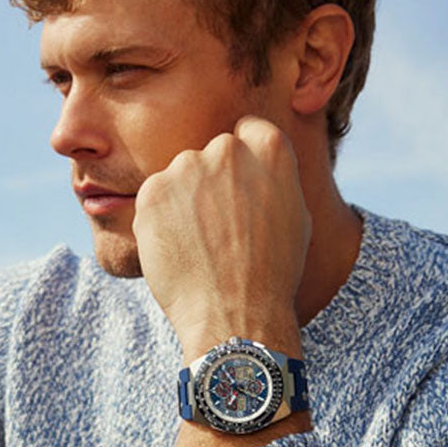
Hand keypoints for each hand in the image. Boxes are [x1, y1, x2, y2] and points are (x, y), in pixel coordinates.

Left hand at [131, 116, 310, 360]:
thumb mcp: (295, 216)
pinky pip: (153, 199)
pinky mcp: (152, 191)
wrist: (234, 314)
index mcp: (270, 148)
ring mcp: (186, 167)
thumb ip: (273, 179)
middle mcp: (227, 149)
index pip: (247, 132)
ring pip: (178, 178)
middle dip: (209, 185)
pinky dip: (159, 222)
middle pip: (210, 156)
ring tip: (198, 247)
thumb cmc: (271, 275)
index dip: (241, 165)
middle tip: (216, 230)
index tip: (237, 192)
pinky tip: (177, 252)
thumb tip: (259, 168)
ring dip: (182, 203)